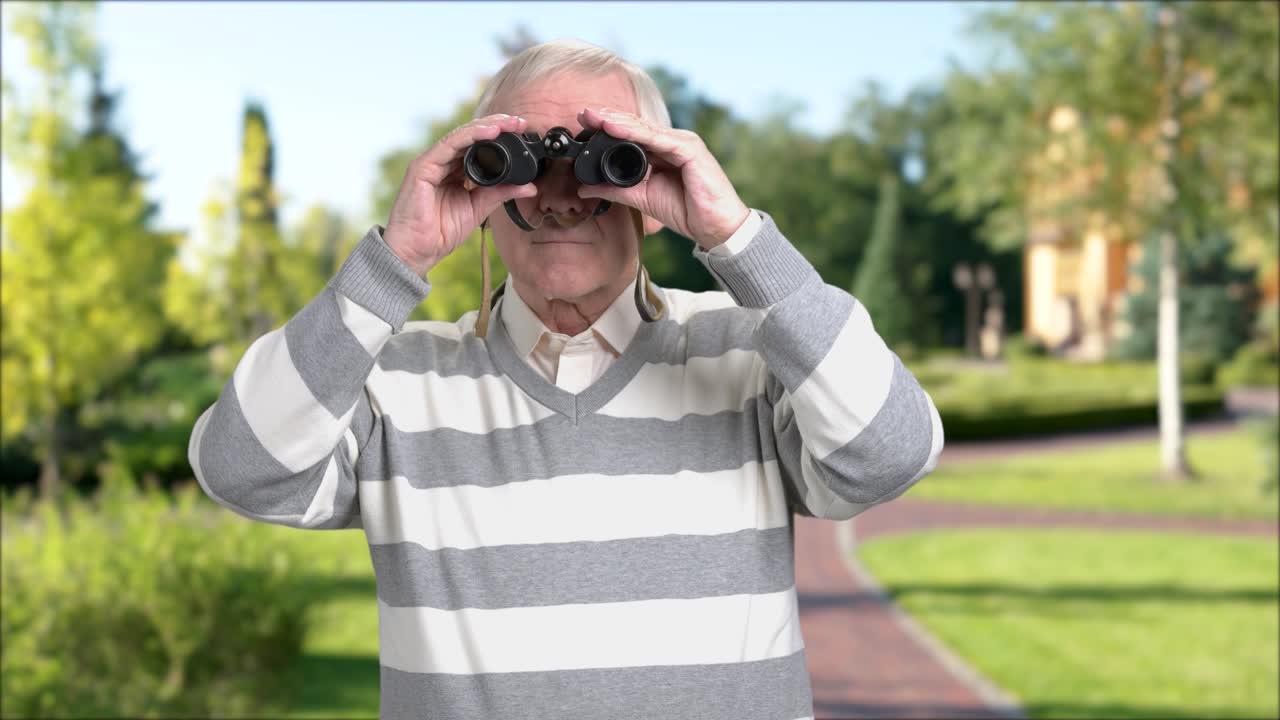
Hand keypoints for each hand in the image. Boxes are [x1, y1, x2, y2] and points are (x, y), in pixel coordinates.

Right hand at [382, 114, 539, 275]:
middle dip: (496, 126)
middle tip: (519, 122)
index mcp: (454, 171)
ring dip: (486, 127)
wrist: (418, 251)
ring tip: (508, 123)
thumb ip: (501, 193)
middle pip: (470, 136)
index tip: (522, 132)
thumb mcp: (479, 208)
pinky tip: (489, 132)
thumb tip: (529, 186)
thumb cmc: (442, 232)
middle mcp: (442, 163)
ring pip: (461, 136)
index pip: (477, 146)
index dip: (499, 137)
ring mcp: (431, 163)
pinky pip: (449, 145)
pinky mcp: (422, 167)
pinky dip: (470, 136)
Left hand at [574, 106, 750, 249]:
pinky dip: (635, 133)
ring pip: (644, 128)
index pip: (631, 134)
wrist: (714, 227)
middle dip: (609, 118)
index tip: (584, 122)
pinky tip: (616, 128)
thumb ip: (615, 190)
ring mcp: (682, 143)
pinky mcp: (690, 149)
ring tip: (596, 116)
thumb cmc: (687, 211)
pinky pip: (658, 139)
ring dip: (618, 121)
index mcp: (662, 151)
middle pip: (636, 126)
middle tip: (584, 113)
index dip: (608, 127)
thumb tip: (585, 189)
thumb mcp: (642, 198)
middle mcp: (672, 142)